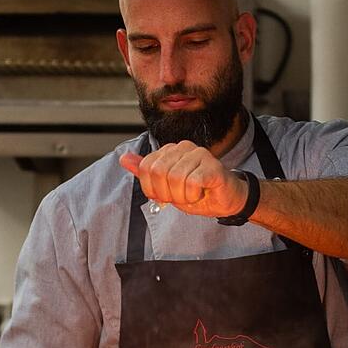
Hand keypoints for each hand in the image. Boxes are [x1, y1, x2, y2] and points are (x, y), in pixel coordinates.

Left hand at [119, 140, 247, 217]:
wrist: (224, 200)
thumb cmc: (197, 192)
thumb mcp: (165, 186)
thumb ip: (145, 172)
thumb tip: (124, 158)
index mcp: (170, 150)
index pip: (146, 167)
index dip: (152, 188)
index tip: (166, 195)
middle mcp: (183, 147)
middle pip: (158, 172)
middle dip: (167, 193)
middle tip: (180, 196)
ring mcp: (199, 154)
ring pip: (175, 178)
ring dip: (182, 196)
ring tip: (192, 195)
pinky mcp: (212, 166)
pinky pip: (192, 183)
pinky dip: (194, 195)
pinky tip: (201, 193)